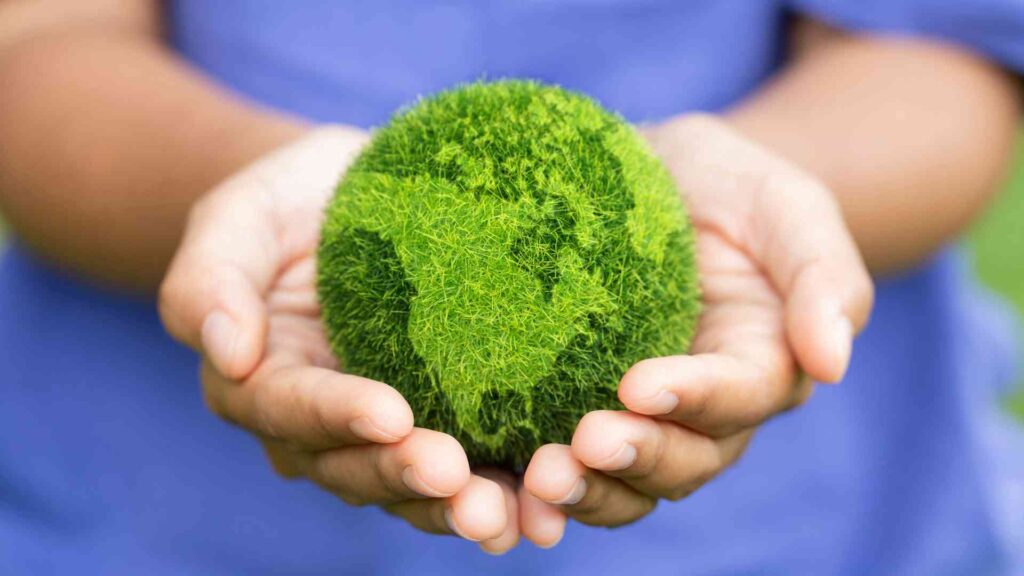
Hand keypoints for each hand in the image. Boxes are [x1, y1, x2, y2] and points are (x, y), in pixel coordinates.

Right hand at [159, 126, 520, 553]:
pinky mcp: (447, 424)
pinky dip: (507, 492)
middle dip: (403, 477)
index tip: (391, 414)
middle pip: (354, 468)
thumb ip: (210, 280)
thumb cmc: (290, 202)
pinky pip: (472, 468)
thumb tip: (225, 353)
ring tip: (505, 514)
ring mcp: (386, 433)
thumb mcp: (238, 218)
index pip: (291, 409)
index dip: (337, 417)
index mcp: (264, 382)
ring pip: (413, 488)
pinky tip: (548, 505)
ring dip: (457, 507)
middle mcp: (322, 426)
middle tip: (455, 475)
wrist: (359, 194)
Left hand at [523, 115, 873, 532]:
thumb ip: (823, 277)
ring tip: (539, 480)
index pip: (740, 396)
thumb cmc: (731, 186)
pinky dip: (544, 489)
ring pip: (629, 483)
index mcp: (761, 362)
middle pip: (686, 460)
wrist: (660, 181)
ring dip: (588, 490)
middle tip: (581, 444)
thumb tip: (832, 363)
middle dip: (637, 459)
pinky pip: (573, 465)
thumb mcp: (788, 206)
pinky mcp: (582, 410)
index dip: (695, 398)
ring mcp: (645, 418)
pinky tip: (507, 490)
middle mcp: (706, 408)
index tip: (638, 384)